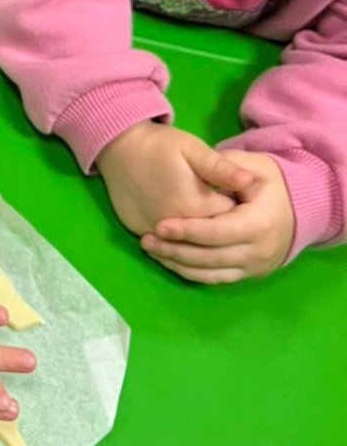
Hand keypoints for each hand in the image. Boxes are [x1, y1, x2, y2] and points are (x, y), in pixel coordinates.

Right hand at [96, 121, 239, 236]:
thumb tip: (248, 181)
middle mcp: (174, 227)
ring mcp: (153, 232)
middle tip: (221, 209)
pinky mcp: (139, 231)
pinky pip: (165, 247)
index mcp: (194, 206)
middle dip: (222, 229)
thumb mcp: (192, 148)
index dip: (238, 211)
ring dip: (200, 242)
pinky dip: (177, 245)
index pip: (230, 221)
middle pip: (211, 240)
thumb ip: (220, 168)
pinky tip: (185, 235)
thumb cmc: (159, 146)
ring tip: (205, 223)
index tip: (239, 199)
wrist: (118, 147)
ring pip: (187, 248)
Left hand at [143, 150, 294, 283]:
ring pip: (210, 273)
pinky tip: (168, 261)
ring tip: (151, 249)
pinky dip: (190, 273)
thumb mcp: (259, 167)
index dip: (188, 230)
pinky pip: (215, 280)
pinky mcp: (248, 276)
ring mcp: (254, 268)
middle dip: (176, 250)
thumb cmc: (271, 186)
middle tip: (147, 240)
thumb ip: (232, 166)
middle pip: (210, 257)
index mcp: (260, 223)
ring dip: (178, 264)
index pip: (218, 232)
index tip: (160, 225)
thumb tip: (222, 170)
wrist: (298, 212)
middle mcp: (259, 251)